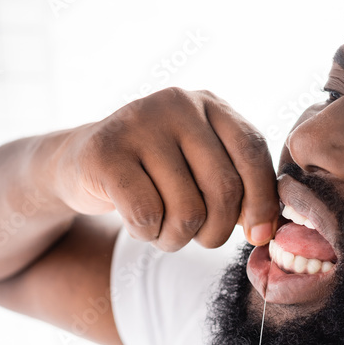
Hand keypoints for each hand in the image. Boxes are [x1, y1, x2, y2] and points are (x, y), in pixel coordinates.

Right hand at [54, 87, 278, 251]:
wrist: (79, 165)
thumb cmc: (153, 176)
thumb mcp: (198, 168)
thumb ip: (236, 187)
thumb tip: (264, 231)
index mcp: (209, 104)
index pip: (252, 151)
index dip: (261, 201)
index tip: (257, 236)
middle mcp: (177, 104)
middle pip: (223, 187)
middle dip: (216, 231)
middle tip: (200, 240)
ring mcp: (138, 123)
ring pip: (186, 210)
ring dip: (177, 239)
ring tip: (162, 232)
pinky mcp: (105, 152)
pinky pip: (147, 215)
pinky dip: (146, 234)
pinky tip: (136, 225)